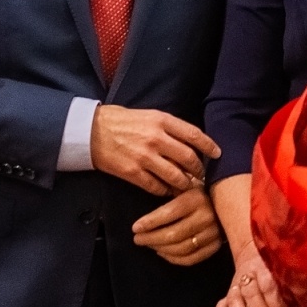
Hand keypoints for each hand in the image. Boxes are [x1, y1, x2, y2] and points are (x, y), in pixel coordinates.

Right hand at [92, 105, 219, 194]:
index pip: (194, 135)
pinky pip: (156, 186)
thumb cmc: (120, 121)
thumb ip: (168, 126)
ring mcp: (145, 157)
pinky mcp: (133, 172)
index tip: (217, 154)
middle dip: (198, 169)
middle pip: (188, 158)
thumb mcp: (148, 115)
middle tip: (202, 175)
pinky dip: (165, 190)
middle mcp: (156, 138)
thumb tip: (189, 140)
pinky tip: (167, 191)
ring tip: (187, 186)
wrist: (90, 131)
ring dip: (185, 183)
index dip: (209, 146)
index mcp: (161, 121)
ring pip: (176, 176)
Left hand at [131, 188, 222, 265]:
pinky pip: (191, 259)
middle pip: (173, 234)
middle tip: (137, 239)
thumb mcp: (187, 186)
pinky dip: (174, 259)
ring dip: (160, 249)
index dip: (149, 222)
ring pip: (181, 248)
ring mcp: (213, 234)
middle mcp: (207, 217)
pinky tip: (163, 253)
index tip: (135, 228)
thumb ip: (170, 194)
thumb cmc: (201, 192)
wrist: (232, 200)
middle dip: (151, 238)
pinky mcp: (216, 246)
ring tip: (149, 244)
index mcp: (197, 199)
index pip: (168, 214)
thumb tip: (145, 210)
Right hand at [209, 240, 293, 306]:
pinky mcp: (229, 291)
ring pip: (236, 299)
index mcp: (265, 267)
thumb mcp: (282, 276)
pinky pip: (222, 302)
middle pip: (252, 294)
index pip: (269, 286)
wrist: (253, 251)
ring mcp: (237, 283)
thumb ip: (288, 297)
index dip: (277, 305)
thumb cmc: (275, 268)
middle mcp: (249, 275)